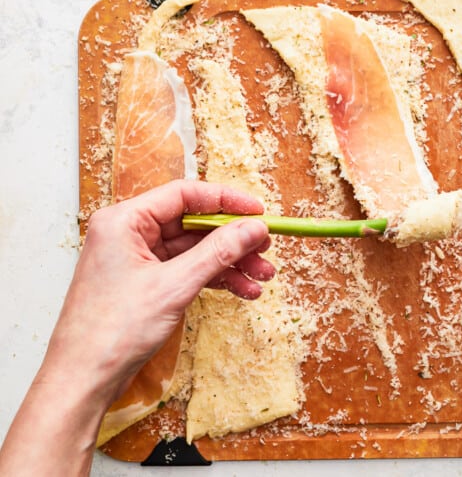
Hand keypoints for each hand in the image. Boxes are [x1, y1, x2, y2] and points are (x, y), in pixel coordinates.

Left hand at [50, 179, 274, 400]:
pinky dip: (216, 279)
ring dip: (231, 262)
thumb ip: (217, 252)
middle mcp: (130, 234)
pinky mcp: (147, 283)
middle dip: (233, 238)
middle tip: (265, 247)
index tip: (258, 211)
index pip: (184, 194)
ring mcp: (138, 260)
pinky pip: (189, 270)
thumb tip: (253, 228)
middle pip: (194, 223)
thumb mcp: (174, 286)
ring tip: (262, 276)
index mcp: (124, 221)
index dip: (225, 200)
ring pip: (196, 249)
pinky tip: (243, 290)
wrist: (84, 379)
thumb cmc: (110, 332)